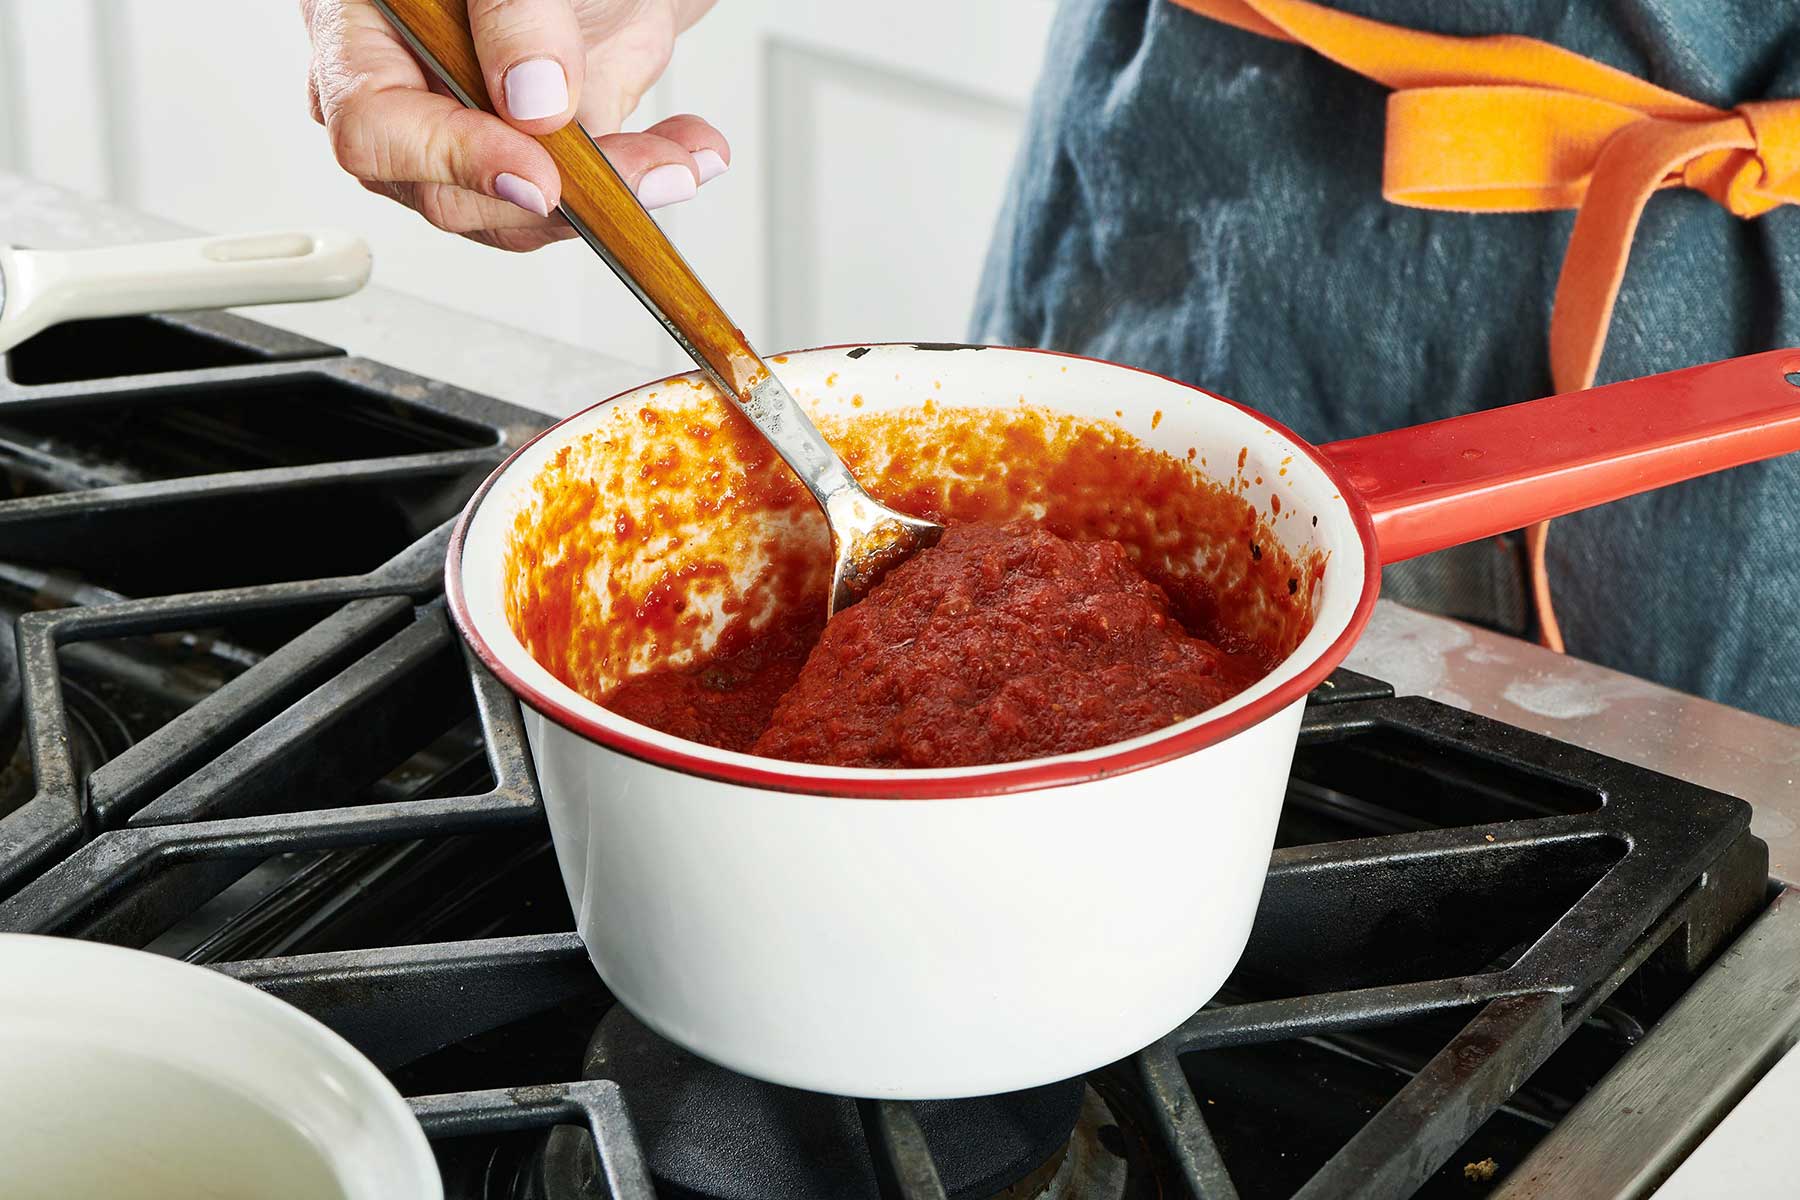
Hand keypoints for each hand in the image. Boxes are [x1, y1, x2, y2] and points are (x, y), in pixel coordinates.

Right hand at [302, 0, 727, 250]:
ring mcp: (471, 134)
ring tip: (681, 161)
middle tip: (643, 173)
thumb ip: (516, 14)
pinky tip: (690, 153)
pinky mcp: (535, 156)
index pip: (373, 131)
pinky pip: (580, 196)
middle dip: (561, 193)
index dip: (454, 160)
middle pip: (451, 194)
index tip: (537, 175)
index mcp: (361, 33)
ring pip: (524, 213)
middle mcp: (408, 96)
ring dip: (617, 194)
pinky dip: (643, 176)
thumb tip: (534, 102)